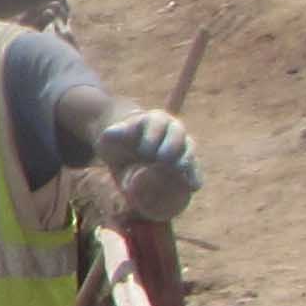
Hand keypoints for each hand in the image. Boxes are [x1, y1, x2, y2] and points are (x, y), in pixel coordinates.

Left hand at [99, 107, 199, 221]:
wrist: (127, 150)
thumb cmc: (119, 141)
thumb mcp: (111, 137)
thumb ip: (112, 133)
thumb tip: (110, 132)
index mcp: (154, 119)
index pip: (156, 123)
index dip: (152, 136)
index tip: (144, 151)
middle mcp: (172, 128)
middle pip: (177, 133)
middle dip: (172, 145)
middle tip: (162, 160)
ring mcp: (181, 144)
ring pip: (189, 148)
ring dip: (187, 160)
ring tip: (182, 174)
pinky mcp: (185, 161)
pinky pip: (194, 166)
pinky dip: (195, 175)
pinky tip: (194, 186)